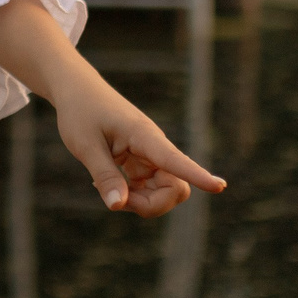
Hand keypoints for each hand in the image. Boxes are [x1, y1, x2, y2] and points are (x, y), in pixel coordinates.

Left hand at [52, 75, 224, 216]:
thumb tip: (118, 206)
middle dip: (152, 205)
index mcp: (144, 136)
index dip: (198, 175)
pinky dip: (132, 195)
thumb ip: (104, 176)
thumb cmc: (80, 112)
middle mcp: (154, 147)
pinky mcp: (142, 163)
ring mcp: (150, 156)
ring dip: (141, 202)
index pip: (175, 160)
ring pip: (164, 192)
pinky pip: (150, 190)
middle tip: (116, 198)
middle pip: (175, 188)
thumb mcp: (85, 145)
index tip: (219, 186)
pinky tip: (106, 183)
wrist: (77, 90)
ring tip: (105, 186)